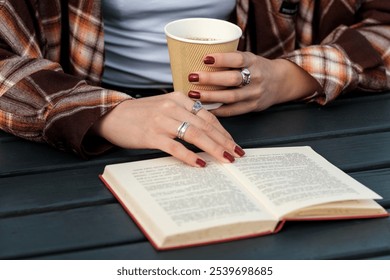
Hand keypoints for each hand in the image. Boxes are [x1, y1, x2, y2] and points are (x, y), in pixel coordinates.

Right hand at [91, 92, 244, 166]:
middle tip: (237, 154)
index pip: (208, 116)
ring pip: (195, 135)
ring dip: (213, 148)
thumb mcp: (165, 106)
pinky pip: (175, 147)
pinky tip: (201, 164)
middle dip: (224, 141)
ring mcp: (162, 120)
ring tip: (226, 159)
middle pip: (205, 125)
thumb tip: (207, 133)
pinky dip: (190, 156)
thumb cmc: (140, 114)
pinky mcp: (151, 135)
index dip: (224, 131)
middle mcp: (172, 106)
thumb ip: (185, 115)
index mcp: (179, 98)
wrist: (111, 115)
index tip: (233, 143)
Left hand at [187, 52, 320, 115]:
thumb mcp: (248, 58)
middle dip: (210, 79)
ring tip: (193, 94)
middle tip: (192, 77)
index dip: (222, 59)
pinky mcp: (252, 107)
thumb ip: (230, 59)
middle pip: (232, 79)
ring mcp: (254, 94)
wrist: (280, 82)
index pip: (238, 59)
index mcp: (253, 61)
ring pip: (230, 97)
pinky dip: (217, 110)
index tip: (205, 58)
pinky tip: (204, 107)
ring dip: (210, 96)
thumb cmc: (256, 68)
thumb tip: (197, 56)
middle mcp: (255, 78)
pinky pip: (232, 111)